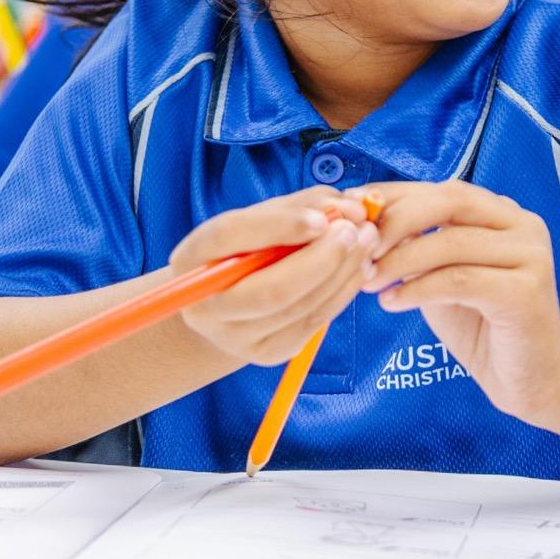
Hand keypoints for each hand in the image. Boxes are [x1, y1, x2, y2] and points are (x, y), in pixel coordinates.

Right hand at [172, 189, 376, 366]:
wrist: (228, 306)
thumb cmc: (247, 249)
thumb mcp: (262, 219)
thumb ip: (301, 205)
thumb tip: (350, 207)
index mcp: (192, 259)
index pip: (230, 237)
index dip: (279, 226)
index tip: (323, 218)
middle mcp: (206, 305)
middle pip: (271, 290)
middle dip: (323, 259)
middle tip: (357, 231)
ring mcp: (236, 337)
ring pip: (300, 307)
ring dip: (343, 272)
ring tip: (367, 242)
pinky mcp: (269, 353)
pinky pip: (314, 321)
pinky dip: (343, 291)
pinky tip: (360, 267)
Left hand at [358, 180, 559, 421]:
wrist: (530, 378)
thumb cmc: (482, 326)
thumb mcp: (440, 277)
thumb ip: (417, 247)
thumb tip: (366, 224)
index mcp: (502, 213)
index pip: (442, 189)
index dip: (394, 195)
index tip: (350, 210)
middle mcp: (522, 224)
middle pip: (451, 200)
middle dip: (397, 220)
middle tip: (359, 247)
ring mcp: (530, 255)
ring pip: (453, 241)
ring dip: (400, 259)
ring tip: (366, 281)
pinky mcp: (527, 291)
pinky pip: (460, 280)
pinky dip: (418, 289)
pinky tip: (392, 302)